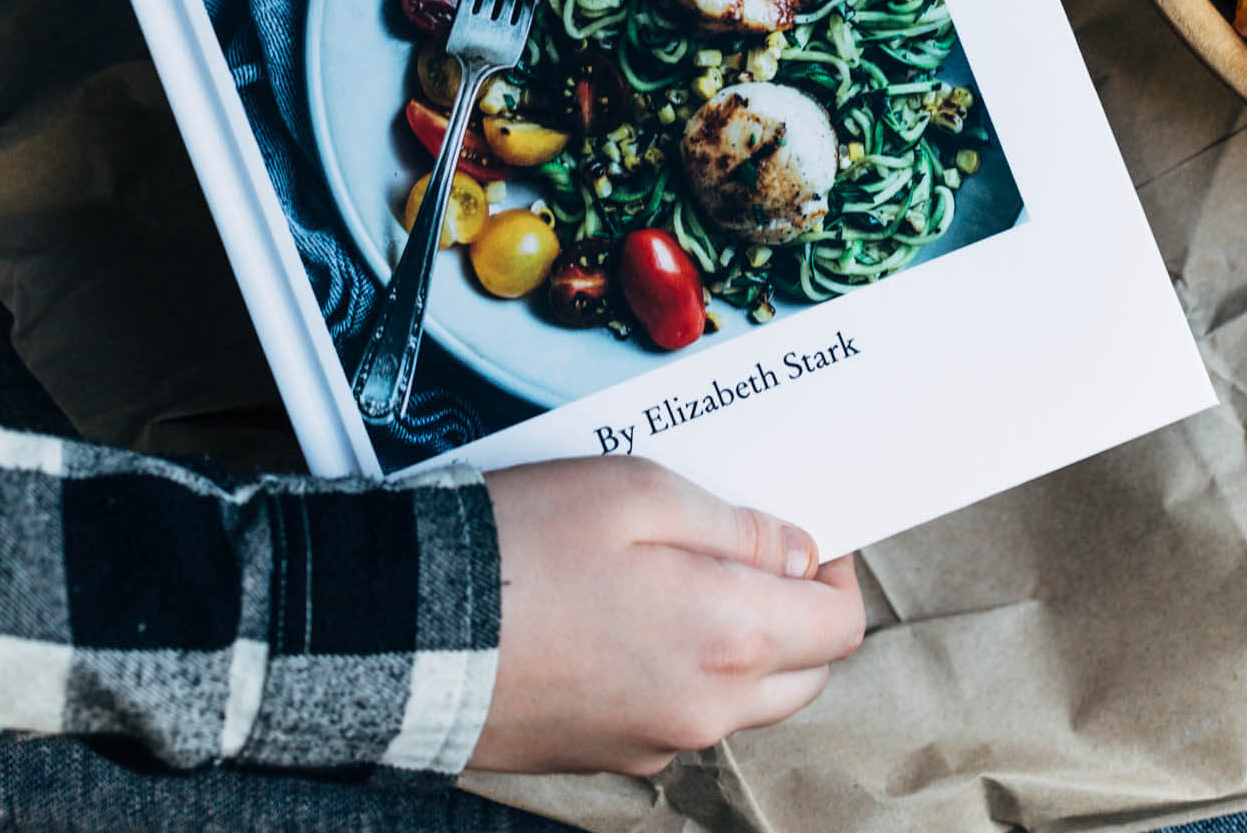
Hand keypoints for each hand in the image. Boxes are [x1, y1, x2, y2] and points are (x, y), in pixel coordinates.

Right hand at [472, 458, 864, 775]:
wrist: (408, 628)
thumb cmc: (522, 544)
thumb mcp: (639, 492)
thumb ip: (735, 524)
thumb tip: (797, 551)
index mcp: (728, 637)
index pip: (838, 626)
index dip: (834, 571)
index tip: (801, 534)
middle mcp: (705, 708)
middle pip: (802, 672)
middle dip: (794, 611)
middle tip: (745, 549)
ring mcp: (654, 742)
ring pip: (743, 701)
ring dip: (742, 645)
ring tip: (680, 575)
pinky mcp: (606, 755)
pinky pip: (679, 715)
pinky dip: (682, 671)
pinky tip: (629, 616)